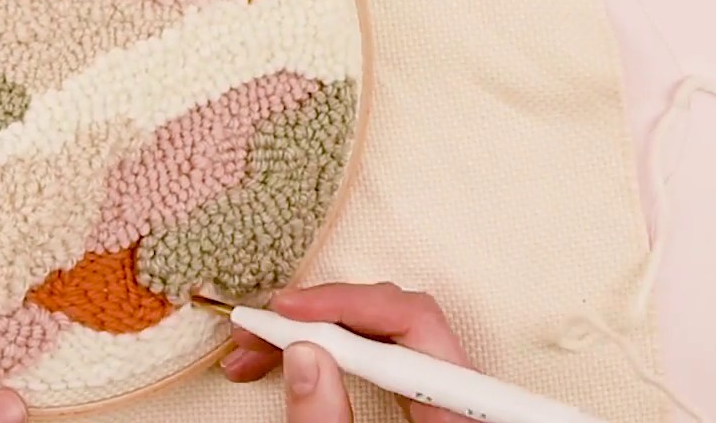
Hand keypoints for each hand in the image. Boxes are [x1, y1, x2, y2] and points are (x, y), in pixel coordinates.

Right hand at [221, 282, 473, 422]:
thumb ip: (326, 420)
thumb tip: (302, 354)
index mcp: (464, 404)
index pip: (414, 319)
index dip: (345, 304)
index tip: (286, 311)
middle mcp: (458, 394)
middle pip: (390, 321)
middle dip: (315, 320)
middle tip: (254, 331)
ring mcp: (438, 399)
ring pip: (376, 339)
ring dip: (309, 337)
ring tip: (251, 351)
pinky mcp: (418, 409)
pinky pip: (375, 363)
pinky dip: (326, 357)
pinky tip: (285, 359)